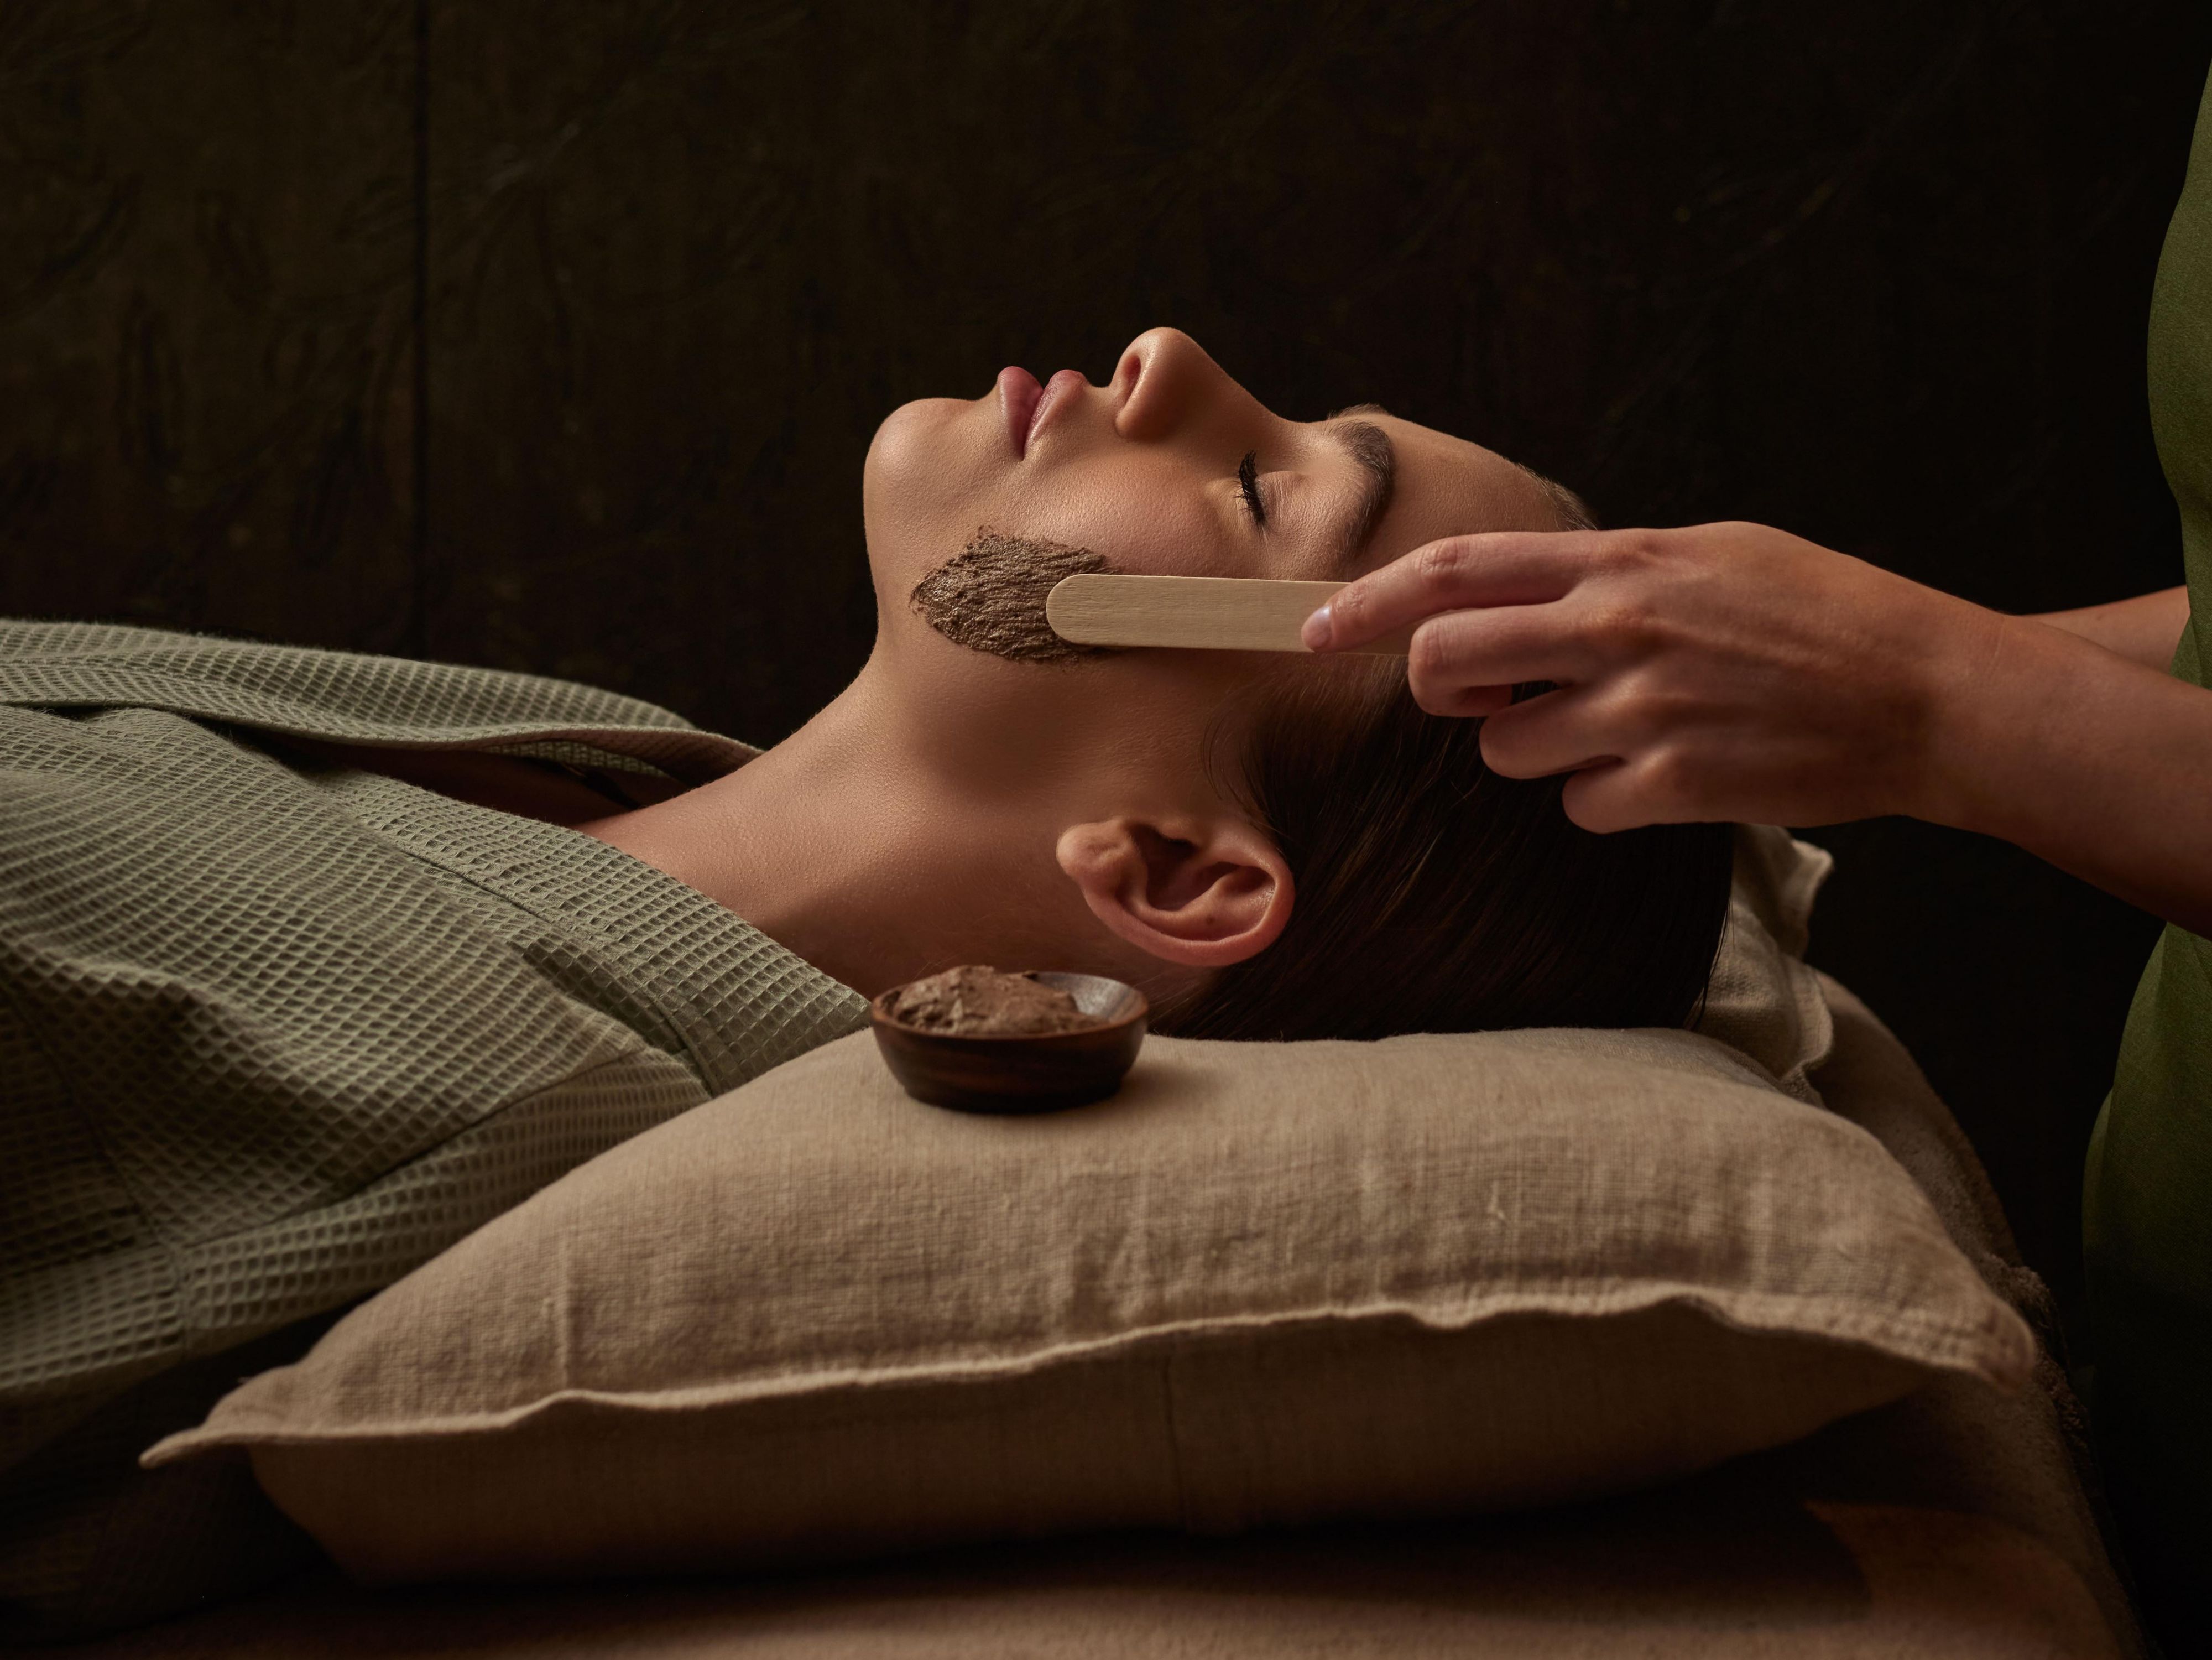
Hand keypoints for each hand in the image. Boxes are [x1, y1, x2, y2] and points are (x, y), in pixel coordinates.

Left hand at [1302, 521, 2008, 832]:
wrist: (1925, 692)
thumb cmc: (1823, 615)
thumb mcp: (1711, 554)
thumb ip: (1608, 572)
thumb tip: (1520, 596)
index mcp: (1624, 561)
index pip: (1456, 571)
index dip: (1369, 600)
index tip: (1317, 625)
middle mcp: (1618, 628)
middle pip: (1444, 663)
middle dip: (1438, 689)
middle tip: (1481, 699)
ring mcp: (1642, 710)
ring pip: (1506, 750)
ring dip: (1537, 750)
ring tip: (1620, 730)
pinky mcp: (1672, 786)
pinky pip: (1578, 806)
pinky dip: (1602, 800)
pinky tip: (1663, 775)